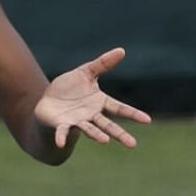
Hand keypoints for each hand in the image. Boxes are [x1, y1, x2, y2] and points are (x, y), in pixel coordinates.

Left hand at [34, 47, 151, 147]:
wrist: (48, 101)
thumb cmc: (69, 88)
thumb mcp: (85, 72)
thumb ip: (102, 64)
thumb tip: (122, 51)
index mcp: (100, 102)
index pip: (119, 108)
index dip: (133, 114)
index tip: (147, 120)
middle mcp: (91, 115)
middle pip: (108, 125)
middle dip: (120, 134)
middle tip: (133, 144)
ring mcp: (77, 121)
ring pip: (89, 129)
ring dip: (96, 135)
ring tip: (105, 141)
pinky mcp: (61, 125)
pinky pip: (62, 132)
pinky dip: (61, 137)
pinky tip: (60, 143)